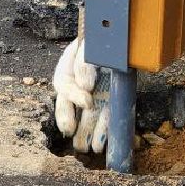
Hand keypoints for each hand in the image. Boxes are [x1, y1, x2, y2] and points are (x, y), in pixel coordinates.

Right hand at [50, 35, 107, 153]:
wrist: (119, 37)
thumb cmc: (101, 39)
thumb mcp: (90, 44)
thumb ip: (84, 61)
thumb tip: (85, 86)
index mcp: (68, 68)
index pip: (64, 84)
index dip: (74, 95)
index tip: (88, 100)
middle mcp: (78, 84)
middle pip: (68, 106)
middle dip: (69, 121)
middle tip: (71, 132)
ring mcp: (93, 94)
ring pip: (86, 116)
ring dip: (86, 133)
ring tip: (88, 148)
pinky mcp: (109, 100)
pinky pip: (104, 117)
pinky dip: (103, 131)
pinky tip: (101, 144)